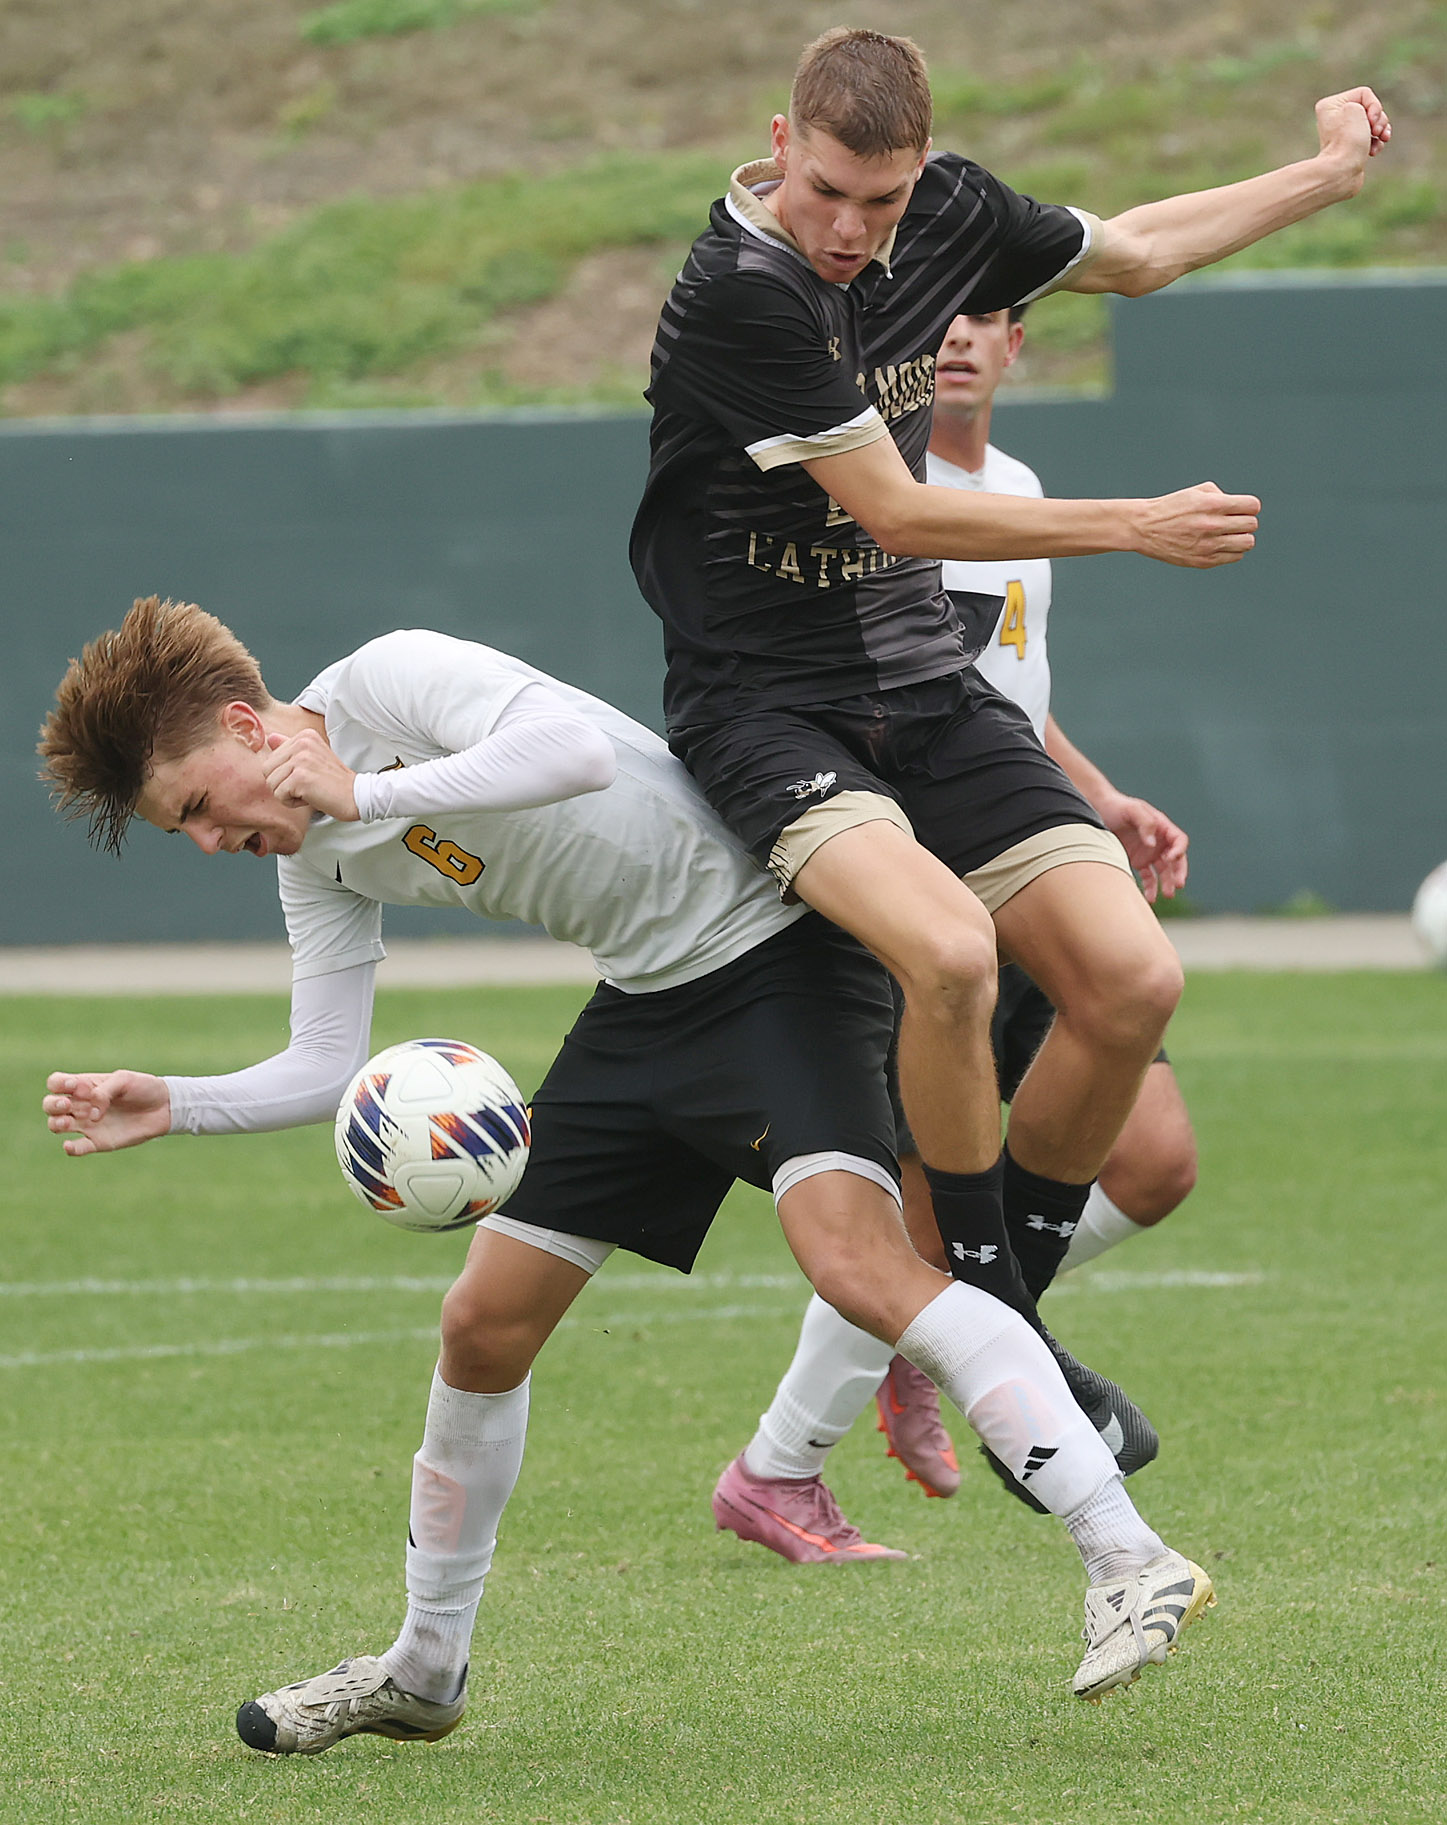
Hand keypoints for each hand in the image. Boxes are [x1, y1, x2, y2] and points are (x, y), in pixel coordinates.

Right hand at [43, 1070, 171, 1156]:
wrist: (164, 1107)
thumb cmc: (143, 1088)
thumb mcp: (124, 1080)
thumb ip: (104, 1092)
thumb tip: (91, 1115)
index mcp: (85, 1086)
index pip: (56, 1083)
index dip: (58, 1084)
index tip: (75, 1085)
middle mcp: (82, 1105)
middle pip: (50, 1105)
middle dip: (53, 1104)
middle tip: (68, 1104)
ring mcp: (88, 1124)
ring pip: (57, 1125)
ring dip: (56, 1123)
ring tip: (70, 1122)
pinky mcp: (98, 1141)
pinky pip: (77, 1148)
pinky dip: (70, 1148)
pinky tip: (70, 1145)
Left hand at [262, 729, 358, 820]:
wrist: (356, 795)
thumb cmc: (334, 781)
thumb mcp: (313, 758)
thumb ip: (289, 747)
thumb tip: (270, 737)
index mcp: (304, 736)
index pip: (271, 758)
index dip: (286, 774)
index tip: (308, 775)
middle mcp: (302, 743)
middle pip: (267, 770)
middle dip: (282, 784)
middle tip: (306, 786)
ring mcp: (301, 760)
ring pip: (271, 783)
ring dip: (287, 794)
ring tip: (308, 791)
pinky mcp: (300, 777)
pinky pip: (279, 795)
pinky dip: (292, 803)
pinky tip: (310, 798)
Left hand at [1098, 792, 1188, 903]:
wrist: (1094, 810)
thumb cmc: (1115, 806)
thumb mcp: (1131, 809)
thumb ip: (1145, 823)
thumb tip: (1153, 844)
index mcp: (1161, 826)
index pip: (1179, 840)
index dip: (1179, 851)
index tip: (1170, 859)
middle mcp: (1158, 841)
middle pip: (1176, 859)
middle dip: (1178, 872)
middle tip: (1178, 885)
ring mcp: (1148, 852)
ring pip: (1164, 871)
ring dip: (1167, 883)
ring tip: (1167, 895)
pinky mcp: (1137, 861)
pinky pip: (1148, 877)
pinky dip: (1150, 888)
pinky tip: (1150, 898)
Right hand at [1131, 481, 1258, 567]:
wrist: (1144, 528)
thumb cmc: (1170, 508)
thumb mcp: (1196, 491)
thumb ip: (1221, 495)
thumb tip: (1238, 507)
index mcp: (1212, 505)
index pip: (1253, 506)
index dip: (1249, 506)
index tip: (1241, 508)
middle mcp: (1212, 525)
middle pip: (1252, 525)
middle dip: (1245, 521)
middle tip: (1233, 521)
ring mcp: (1208, 545)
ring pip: (1247, 543)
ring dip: (1241, 537)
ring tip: (1229, 535)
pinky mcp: (1204, 561)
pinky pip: (1235, 557)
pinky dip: (1232, 551)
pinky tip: (1219, 544)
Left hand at [1315, 88, 1390, 190]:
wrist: (1341, 173)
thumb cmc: (1347, 141)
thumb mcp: (1356, 109)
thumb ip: (1365, 105)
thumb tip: (1365, 122)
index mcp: (1330, 105)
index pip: (1364, 94)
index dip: (1374, 106)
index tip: (1371, 120)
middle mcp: (1334, 119)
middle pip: (1370, 108)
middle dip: (1379, 119)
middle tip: (1376, 132)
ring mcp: (1343, 134)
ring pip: (1373, 123)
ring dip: (1381, 131)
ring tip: (1381, 140)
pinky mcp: (1351, 148)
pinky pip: (1371, 138)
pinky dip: (1376, 143)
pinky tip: (1374, 151)